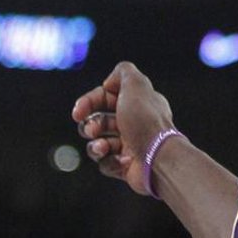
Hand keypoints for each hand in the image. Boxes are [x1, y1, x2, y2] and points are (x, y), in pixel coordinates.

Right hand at [72, 61, 174, 195]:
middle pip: (97, 121)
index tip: (78, 112)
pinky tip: (123, 160)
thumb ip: (123, 72)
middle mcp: (133, 122)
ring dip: (96, 145)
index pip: (104, 98)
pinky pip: (105, 162)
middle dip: (90, 126)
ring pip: (97, 143)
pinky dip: (110, 161)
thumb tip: (109, 82)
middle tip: (92, 131)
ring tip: (103, 147)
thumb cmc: (146, 123)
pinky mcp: (126, 165)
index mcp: (137, 103)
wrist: (159, 158)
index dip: (88, 102)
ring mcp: (129, 145)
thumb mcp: (136, 86)